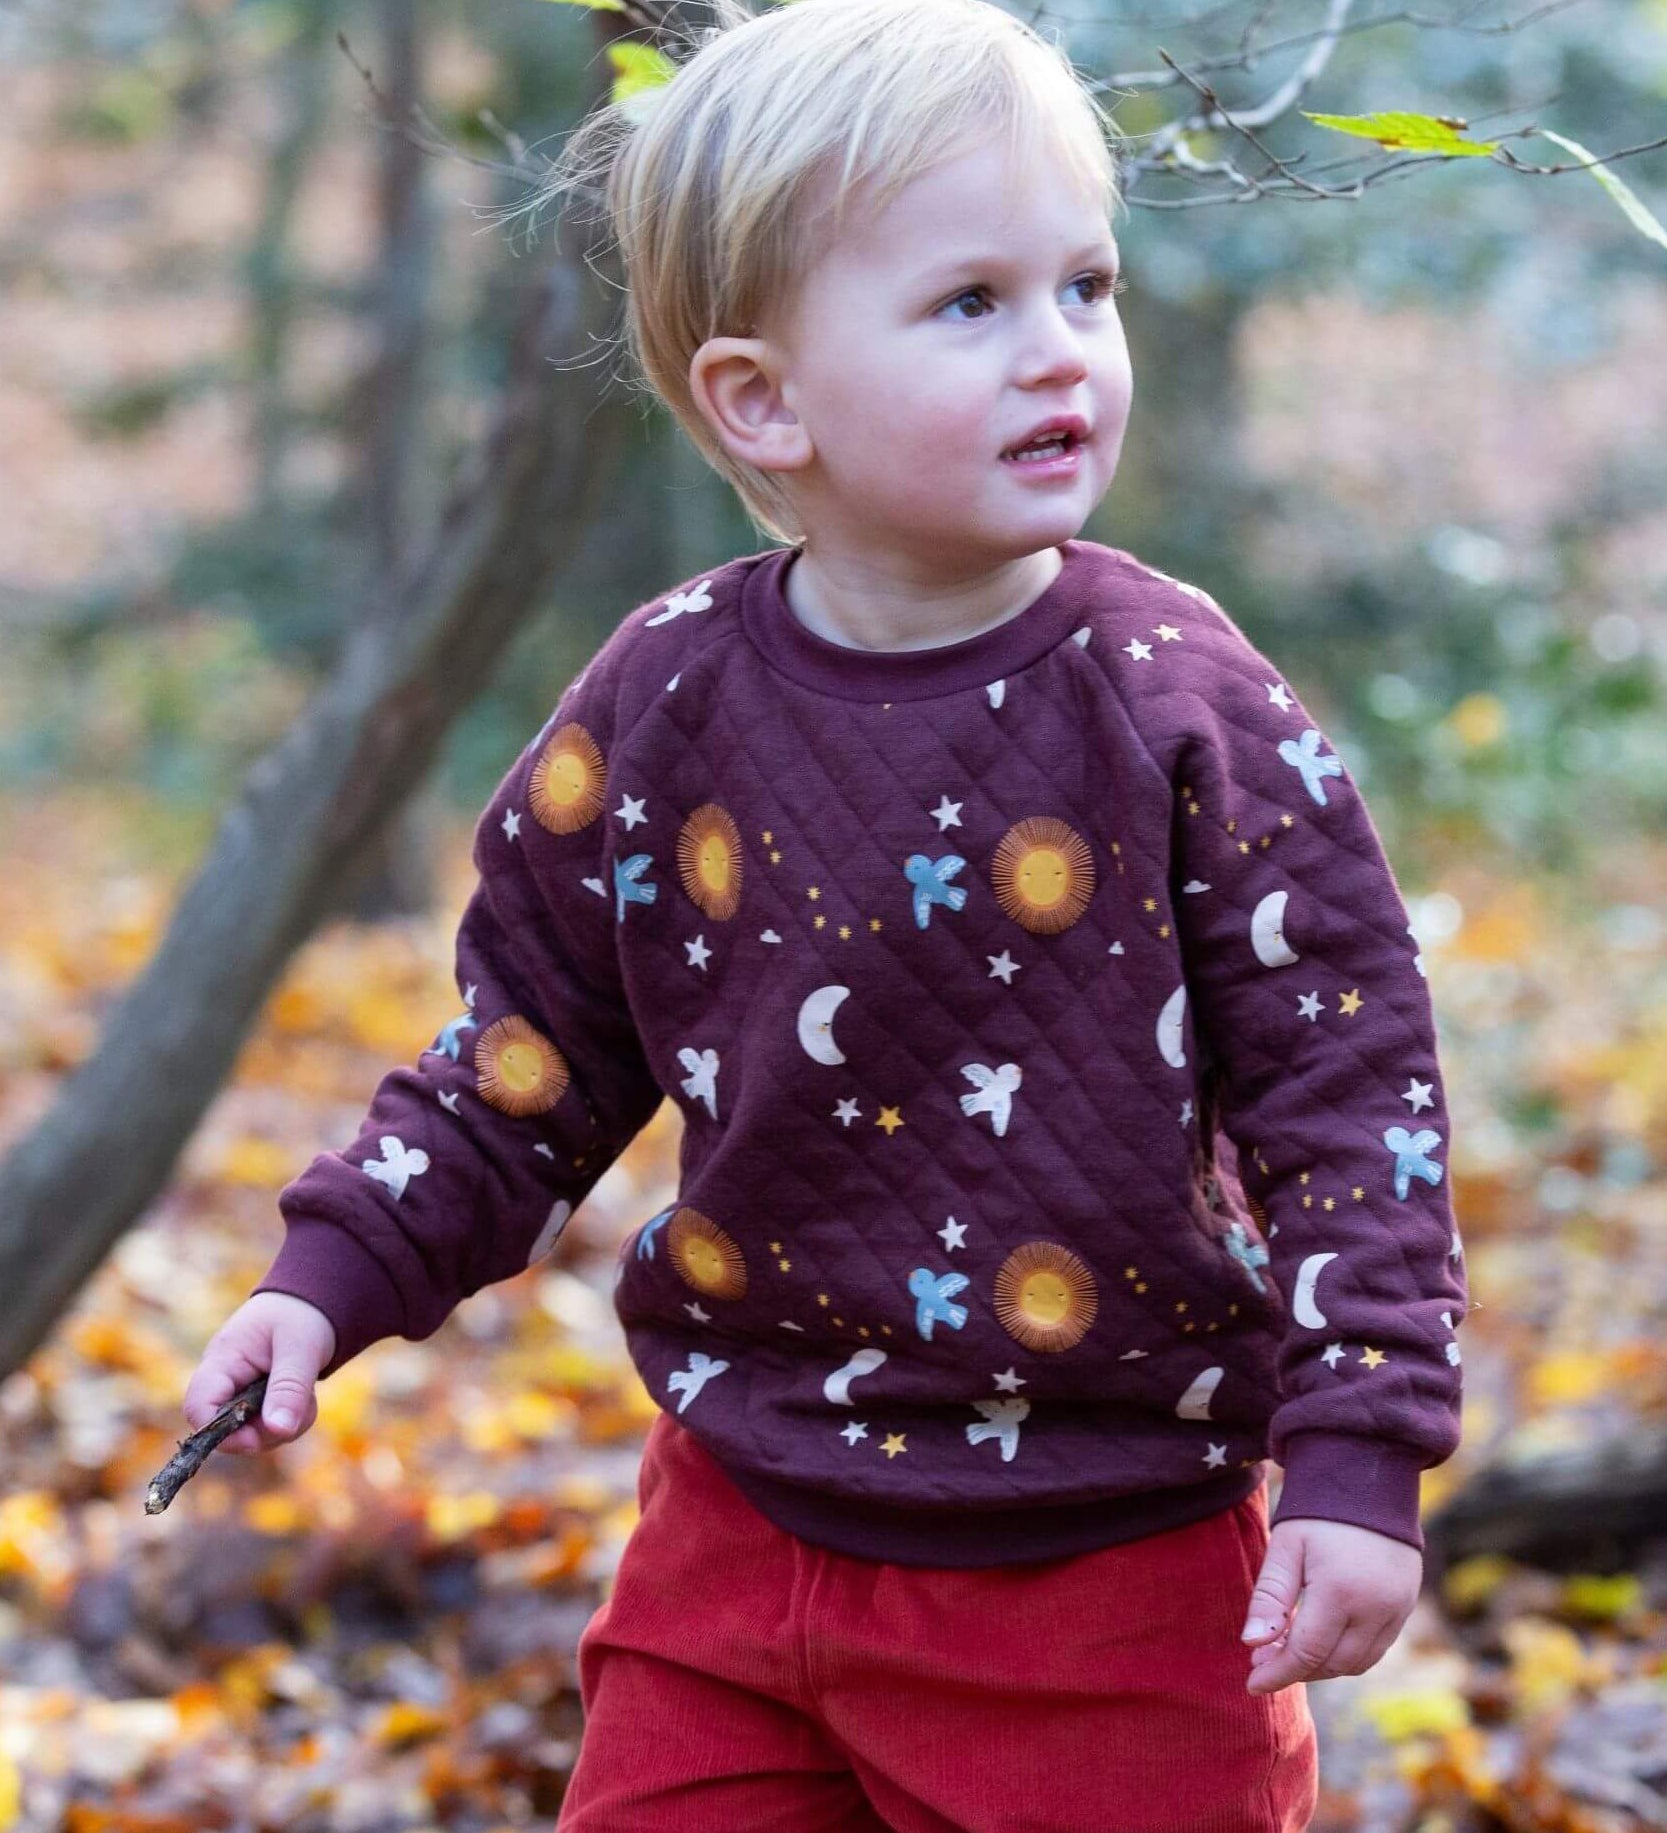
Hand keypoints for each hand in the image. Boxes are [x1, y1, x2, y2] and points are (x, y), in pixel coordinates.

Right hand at [183, 1292, 336, 1454]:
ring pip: (250, 1435)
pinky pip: (267, 1430)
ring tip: (306, 1396)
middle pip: (225, 1430)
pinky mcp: (255, 1405)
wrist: (311, 1303)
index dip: (219, 1432)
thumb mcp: (301, 1348)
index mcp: (221, 1360)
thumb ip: (289, 1388)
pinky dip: (290, 1422)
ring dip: (284, 1426)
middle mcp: (223, 1382)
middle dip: (265, 1431)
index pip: (198, 1407)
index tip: (257, 1438)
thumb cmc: (300, 1315)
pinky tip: (305, 1398)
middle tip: (300, 1409)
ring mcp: (238, 1395)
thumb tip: (278, 1430)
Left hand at [1241, 1517, 1421, 1694]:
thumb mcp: (1285, 1546)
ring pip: (1357, 1662)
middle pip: (1332, 1664)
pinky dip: (1347, 1654)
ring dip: (1322, 1666)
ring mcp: (1397, 1609)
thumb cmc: (1318, 1512)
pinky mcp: (1406, 1606)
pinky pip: (1376, 1648)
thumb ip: (1269, 1598)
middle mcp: (1376, 1608)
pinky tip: (1321, 1639)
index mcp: (1340, 1591)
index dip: (1278, 1674)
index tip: (1252, 1685)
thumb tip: (1252, 1645)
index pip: (1307, 1653)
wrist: (1368, 1478)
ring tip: (1288, 1650)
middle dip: (1297, 1669)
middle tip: (1264, 1660)